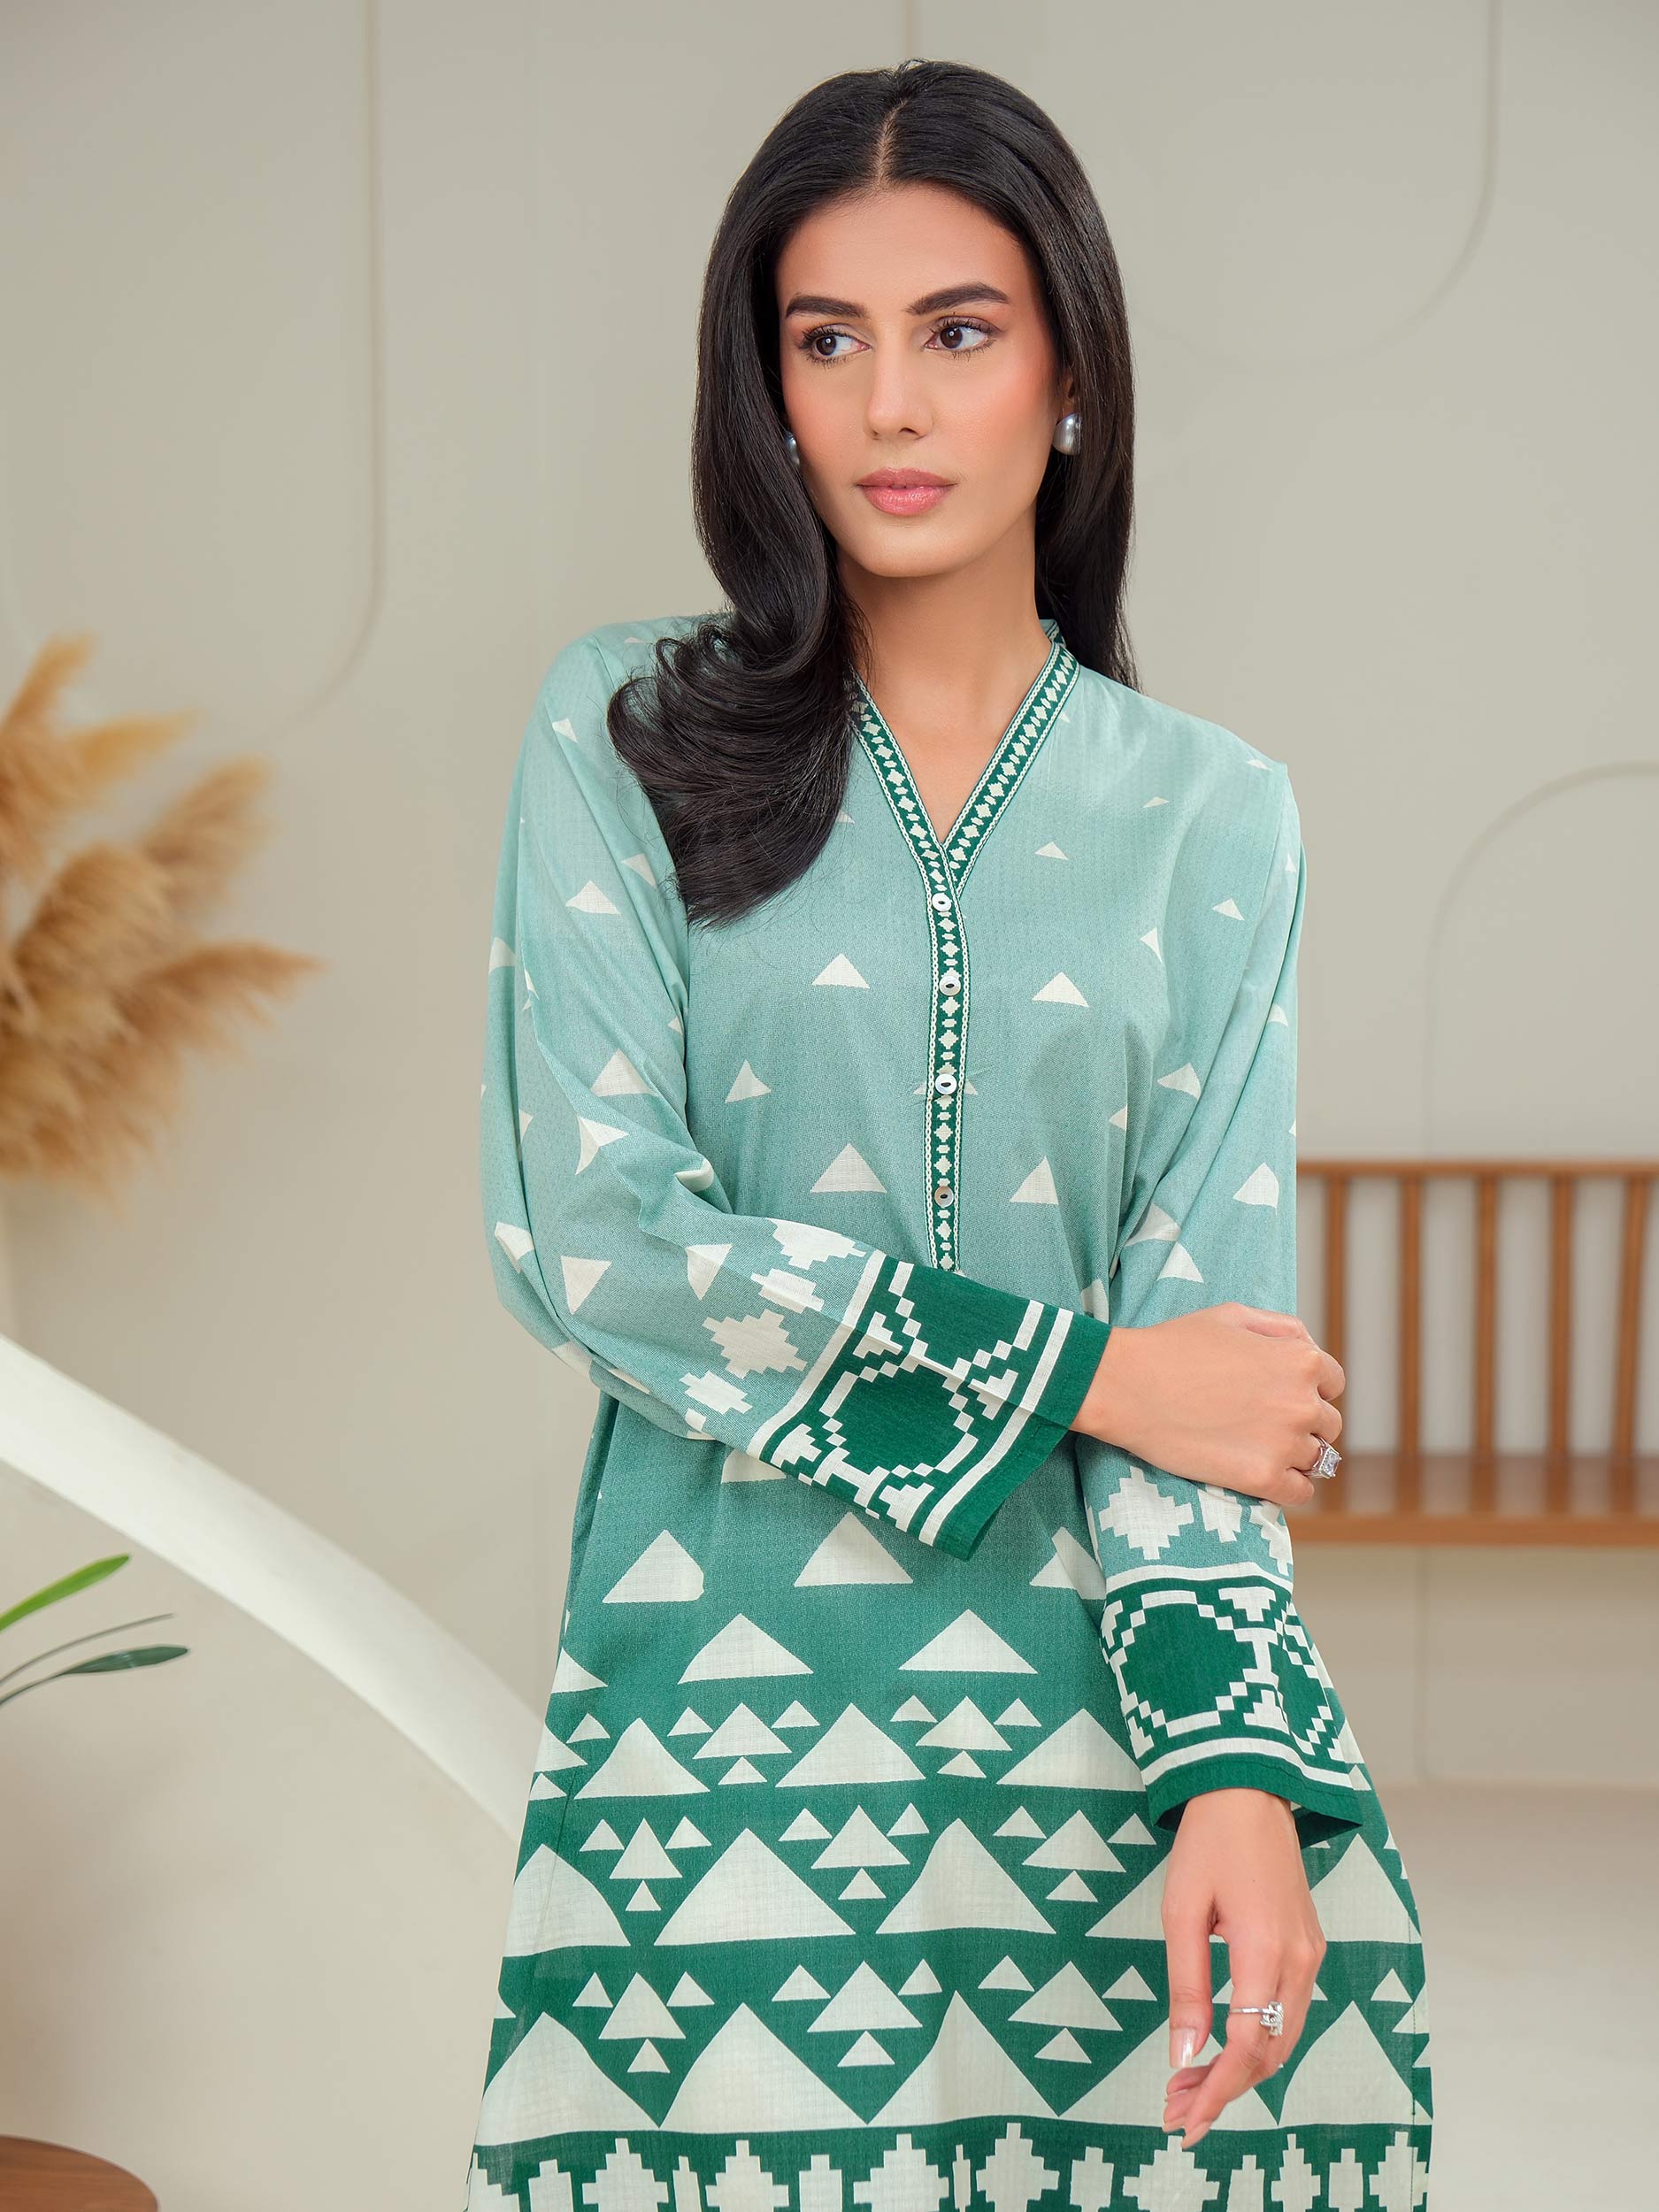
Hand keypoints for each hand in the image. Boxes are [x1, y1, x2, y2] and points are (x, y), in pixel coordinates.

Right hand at [1077, 1305, 1344, 1508]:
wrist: (1127, 1385)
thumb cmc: (1173, 1345)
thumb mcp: (1233, 1315)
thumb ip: (1282, 1328)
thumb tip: (1310, 1350)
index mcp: (1301, 1360)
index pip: (1333, 1382)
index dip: (1308, 1387)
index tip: (1280, 1394)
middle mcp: (1303, 1402)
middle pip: (1329, 1424)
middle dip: (1304, 1423)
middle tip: (1265, 1423)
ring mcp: (1285, 1443)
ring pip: (1319, 1460)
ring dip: (1297, 1456)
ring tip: (1261, 1449)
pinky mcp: (1262, 1478)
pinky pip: (1300, 1492)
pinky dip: (1288, 1487)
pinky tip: (1262, 1474)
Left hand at [1160, 1788, 1325, 2146]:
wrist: (1249, 1789)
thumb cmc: (1208, 1843)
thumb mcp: (1181, 1911)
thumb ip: (1186, 1986)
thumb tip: (1183, 2056)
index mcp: (1263, 1948)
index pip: (1247, 2046)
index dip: (1216, 2091)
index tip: (1183, 2122)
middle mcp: (1299, 1959)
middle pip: (1270, 2052)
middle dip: (1224, 2090)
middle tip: (1175, 2110)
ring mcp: (1311, 1953)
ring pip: (1284, 2037)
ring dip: (1241, 2070)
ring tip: (1190, 2087)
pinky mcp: (1310, 1945)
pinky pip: (1290, 2012)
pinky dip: (1260, 2041)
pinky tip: (1223, 2049)